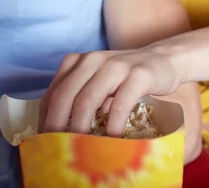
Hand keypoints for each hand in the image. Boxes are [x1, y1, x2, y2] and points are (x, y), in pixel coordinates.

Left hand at [39, 47, 183, 136]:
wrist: (164, 59)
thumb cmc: (126, 78)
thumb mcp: (98, 81)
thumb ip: (80, 97)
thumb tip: (60, 133)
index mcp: (77, 62)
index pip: (53, 93)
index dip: (45, 120)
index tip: (45, 141)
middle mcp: (92, 60)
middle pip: (65, 97)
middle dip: (58, 127)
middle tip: (58, 149)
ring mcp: (115, 65)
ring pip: (87, 99)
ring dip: (81, 128)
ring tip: (81, 148)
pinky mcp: (138, 74)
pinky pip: (120, 103)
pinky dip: (113, 125)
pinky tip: (112, 139)